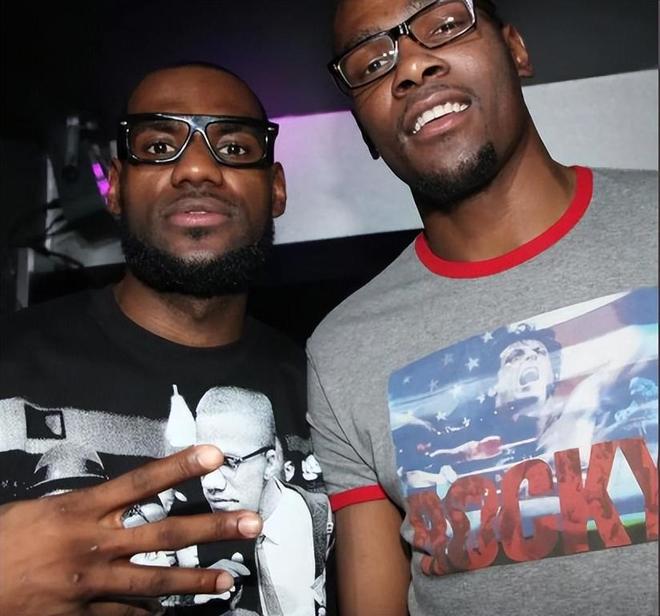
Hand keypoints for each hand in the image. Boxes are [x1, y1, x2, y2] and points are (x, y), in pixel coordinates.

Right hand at [0, 445, 262, 615]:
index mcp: (83, 509)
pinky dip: (150, 614)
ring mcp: (92, 582)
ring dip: (195, 579)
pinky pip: (125, 614)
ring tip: (228, 580)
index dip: (181, 466)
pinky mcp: (82, 613)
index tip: (216, 455)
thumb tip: (119, 502)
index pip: (143, 481)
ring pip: (155, 580)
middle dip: (211, 527)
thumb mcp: (42, 509)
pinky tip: (173, 615)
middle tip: (250, 523)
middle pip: (165, 532)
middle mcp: (95, 543)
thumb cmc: (3, 540)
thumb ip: (87, 507)